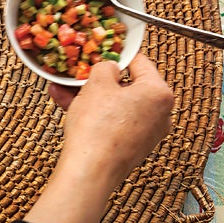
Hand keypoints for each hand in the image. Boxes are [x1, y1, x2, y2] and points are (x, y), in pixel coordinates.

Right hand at [25, 53, 173, 222]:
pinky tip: (68, 106)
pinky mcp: (132, 146)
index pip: (140, 62)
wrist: (90, 171)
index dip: (116, 54)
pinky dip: (94, 113)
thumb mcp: (97, 83)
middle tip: (78, 73)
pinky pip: (113, 121)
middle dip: (97, 79)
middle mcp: (160, 114)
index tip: (101, 52)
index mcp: (159, 93)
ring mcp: (146, 132)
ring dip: (90, 95)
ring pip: (115, 104)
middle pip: (126, 85)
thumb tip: (108, 68)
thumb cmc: (98, 127)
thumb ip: (104, 67)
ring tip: (63, 89)